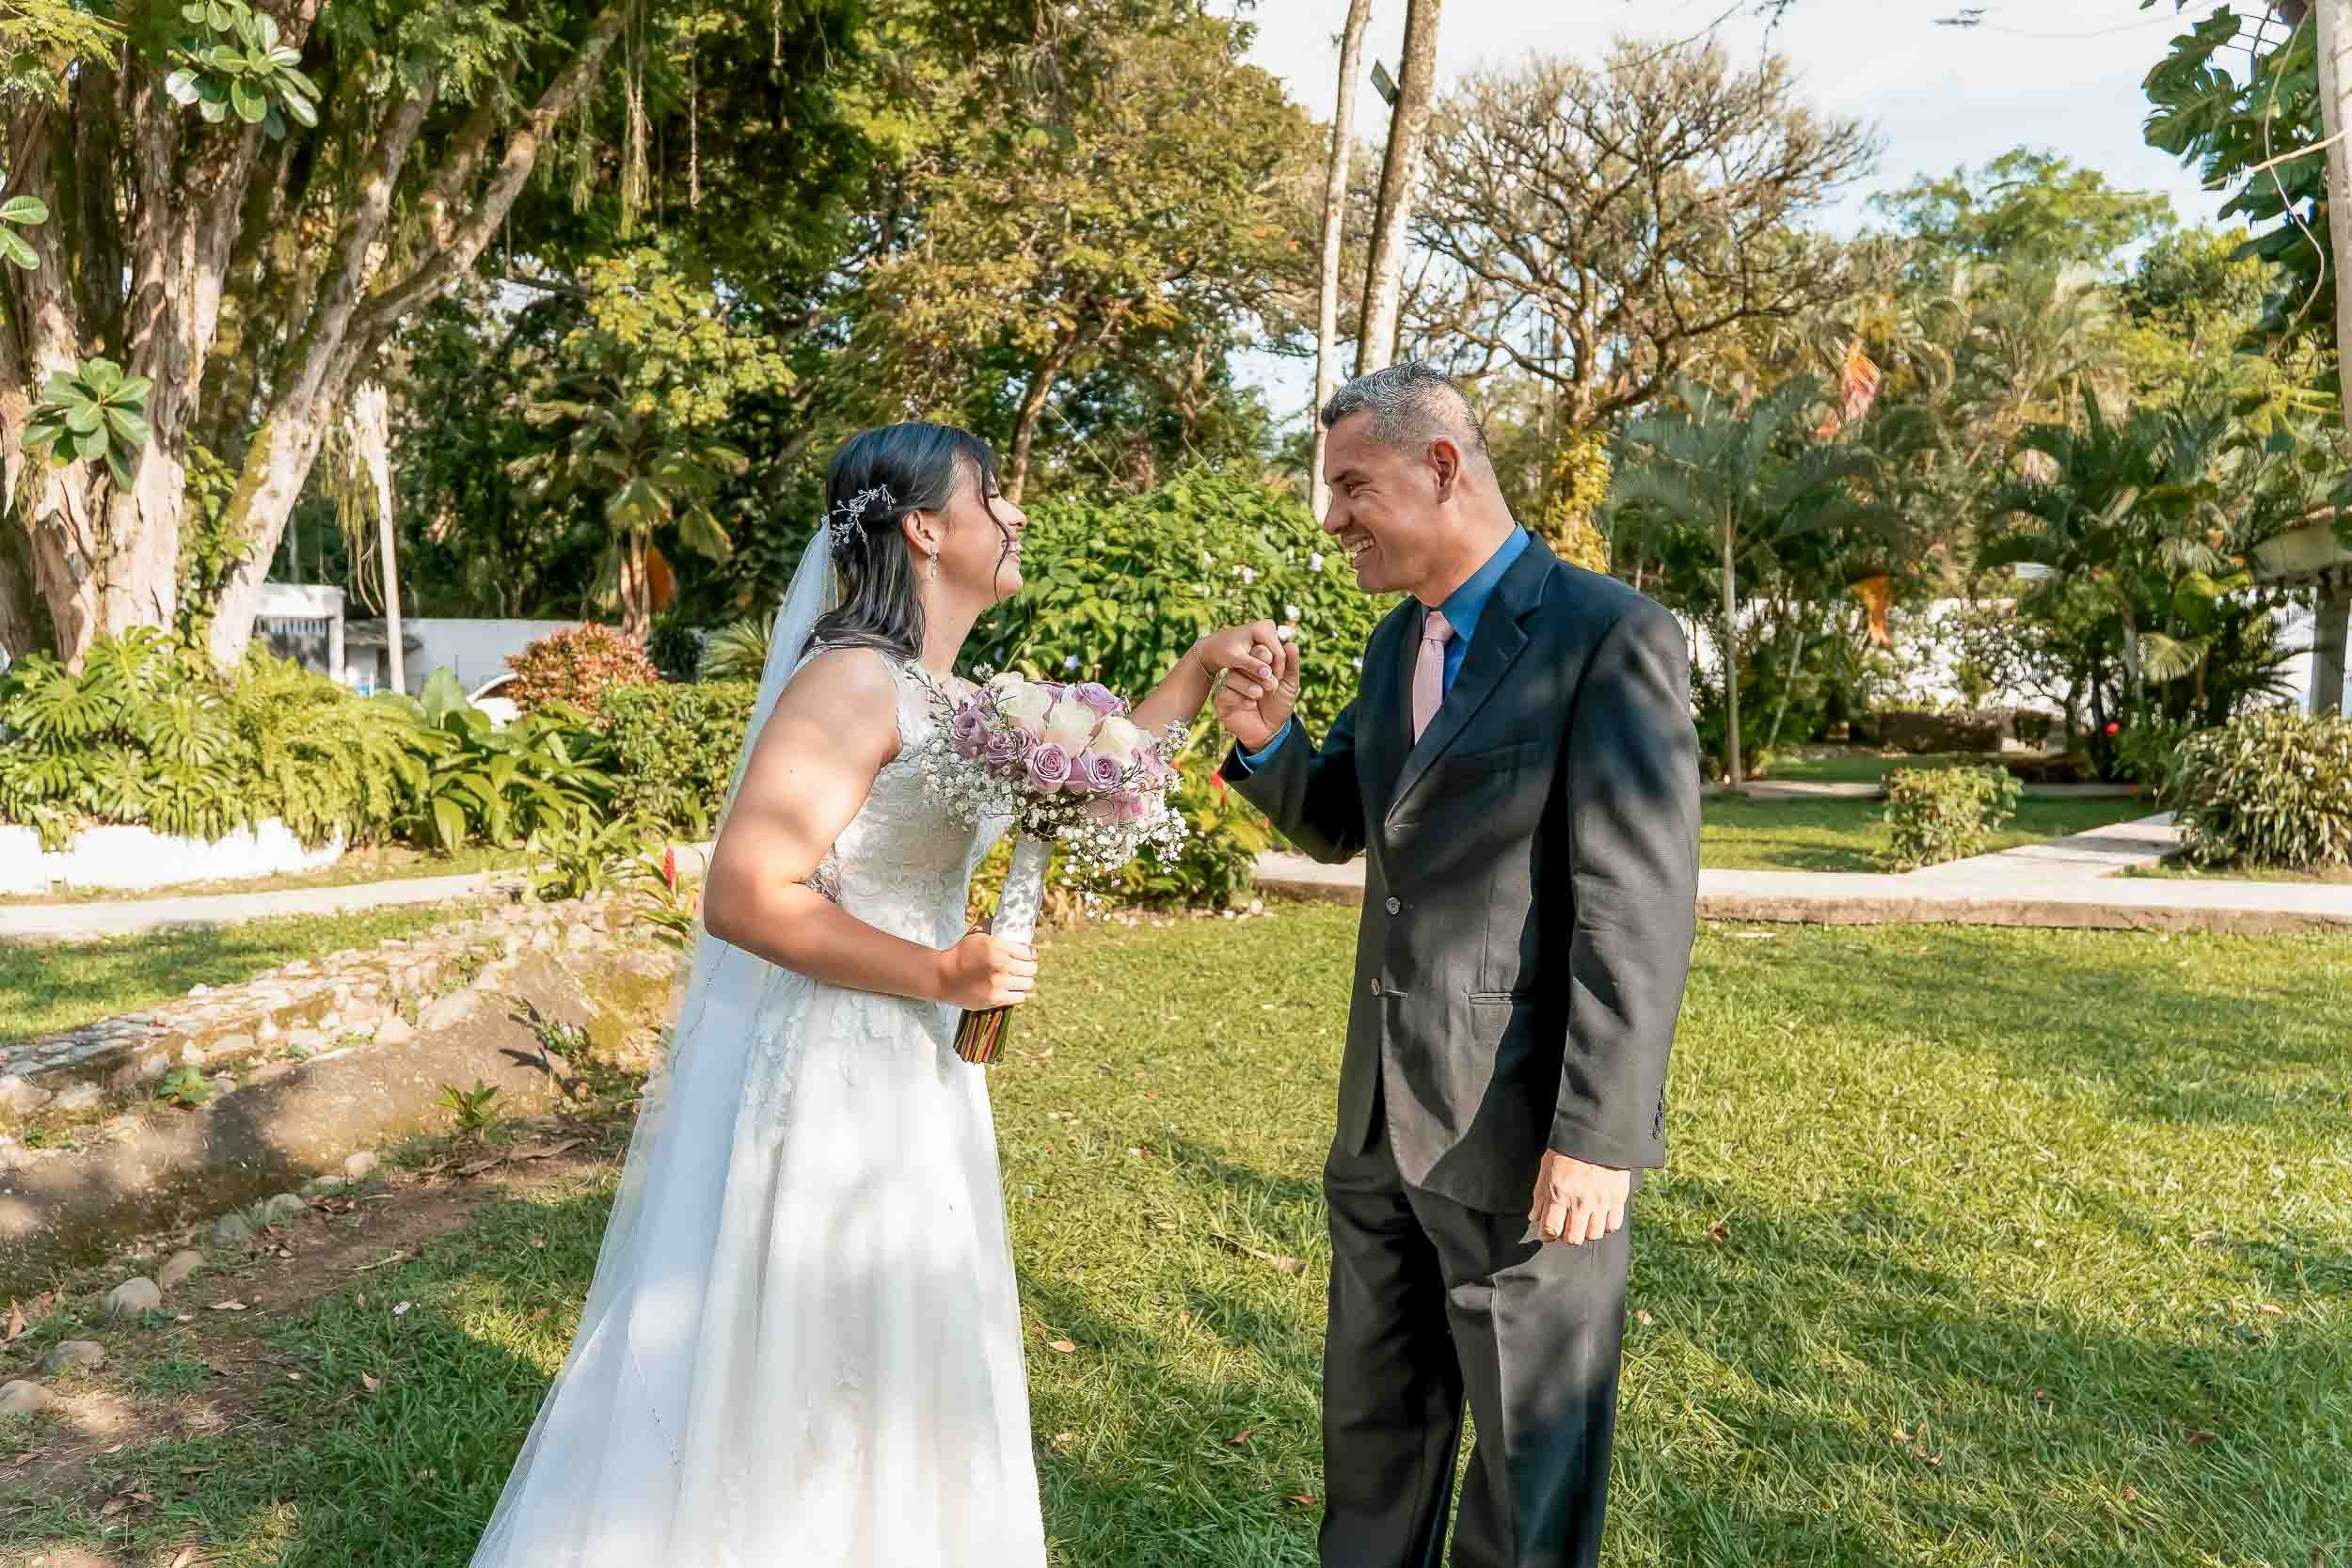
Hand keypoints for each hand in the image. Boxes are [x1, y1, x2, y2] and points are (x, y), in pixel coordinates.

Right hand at [935, 931, 1037, 1009]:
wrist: (943, 976)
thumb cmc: (960, 954)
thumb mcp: (975, 934)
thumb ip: (991, 925)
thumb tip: (1006, 920)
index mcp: (998, 947)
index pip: (1029, 952)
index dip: (1030, 954)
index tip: (1027, 956)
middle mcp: (1001, 965)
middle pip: (1031, 969)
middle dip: (1028, 968)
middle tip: (1023, 969)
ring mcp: (999, 983)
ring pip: (1028, 984)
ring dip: (1023, 982)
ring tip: (1017, 980)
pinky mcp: (995, 998)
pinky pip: (1020, 997)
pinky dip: (1017, 994)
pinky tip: (1010, 990)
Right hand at [1199, 621, 1298, 750]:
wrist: (1270, 731)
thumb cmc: (1278, 705)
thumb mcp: (1289, 685)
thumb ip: (1291, 666)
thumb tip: (1292, 644)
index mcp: (1255, 665)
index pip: (1255, 650)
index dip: (1265, 655)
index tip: (1276, 666)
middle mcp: (1240, 672)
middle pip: (1242, 662)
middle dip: (1257, 670)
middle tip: (1271, 681)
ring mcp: (1229, 686)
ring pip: (1232, 676)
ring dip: (1249, 685)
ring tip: (1261, 694)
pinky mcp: (1222, 701)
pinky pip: (1226, 693)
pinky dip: (1240, 698)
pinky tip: (1252, 704)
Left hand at [1529, 1151, 1628, 1245]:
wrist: (1595, 1135)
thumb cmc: (1567, 1151)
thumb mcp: (1545, 1170)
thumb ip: (1539, 1196)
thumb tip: (1534, 1217)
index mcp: (1558, 1195)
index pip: (1550, 1229)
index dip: (1547, 1236)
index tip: (1548, 1234)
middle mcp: (1579, 1202)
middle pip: (1573, 1238)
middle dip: (1567, 1236)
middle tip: (1567, 1228)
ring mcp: (1600, 1202)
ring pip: (1593, 1235)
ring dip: (1586, 1232)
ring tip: (1584, 1223)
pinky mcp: (1617, 1198)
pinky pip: (1613, 1225)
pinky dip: (1606, 1226)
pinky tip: (1600, 1218)